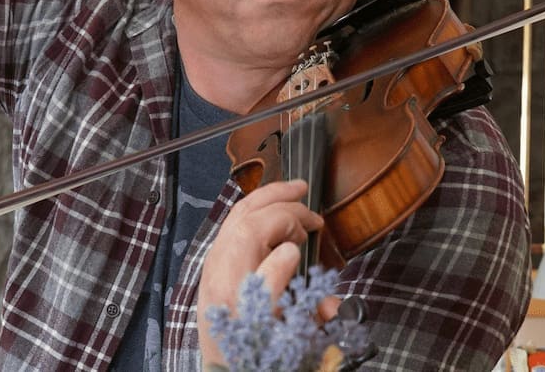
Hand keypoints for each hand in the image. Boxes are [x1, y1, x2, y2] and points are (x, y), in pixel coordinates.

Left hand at [198, 180, 339, 366]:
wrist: (222, 364)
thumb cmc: (257, 350)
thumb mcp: (290, 343)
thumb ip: (311, 319)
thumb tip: (332, 305)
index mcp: (242, 309)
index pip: (261, 273)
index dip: (284, 260)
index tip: (302, 255)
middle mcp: (223, 282)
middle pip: (250, 230)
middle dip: (287, 214)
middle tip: (315, 218)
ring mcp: (214, 266)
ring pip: (239, 216)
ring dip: (270, 198)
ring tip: (297, 190)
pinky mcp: (212, 258)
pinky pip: (232, 220)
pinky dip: (255, 205)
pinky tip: (273, 201)